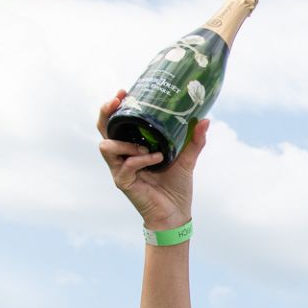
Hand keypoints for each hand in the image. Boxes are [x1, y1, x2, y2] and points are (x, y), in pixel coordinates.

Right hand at [97, 90, 205, 232]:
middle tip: (117, 101)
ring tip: (147, 149)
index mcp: (132, 148)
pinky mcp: (123, 182)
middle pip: (102, 130)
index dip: (114, 107)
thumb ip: (194, 141)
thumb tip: (205, 120)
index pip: (115, 123)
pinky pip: (125, 166)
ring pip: (107, 147)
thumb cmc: (176, 189)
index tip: (122, 92)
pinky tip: (155, 160)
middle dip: (106, 113)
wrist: (175, 215)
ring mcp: (120, 169)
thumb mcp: (186, 160)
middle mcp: (122, 157)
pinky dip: (139, 161)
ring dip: (126, 144)